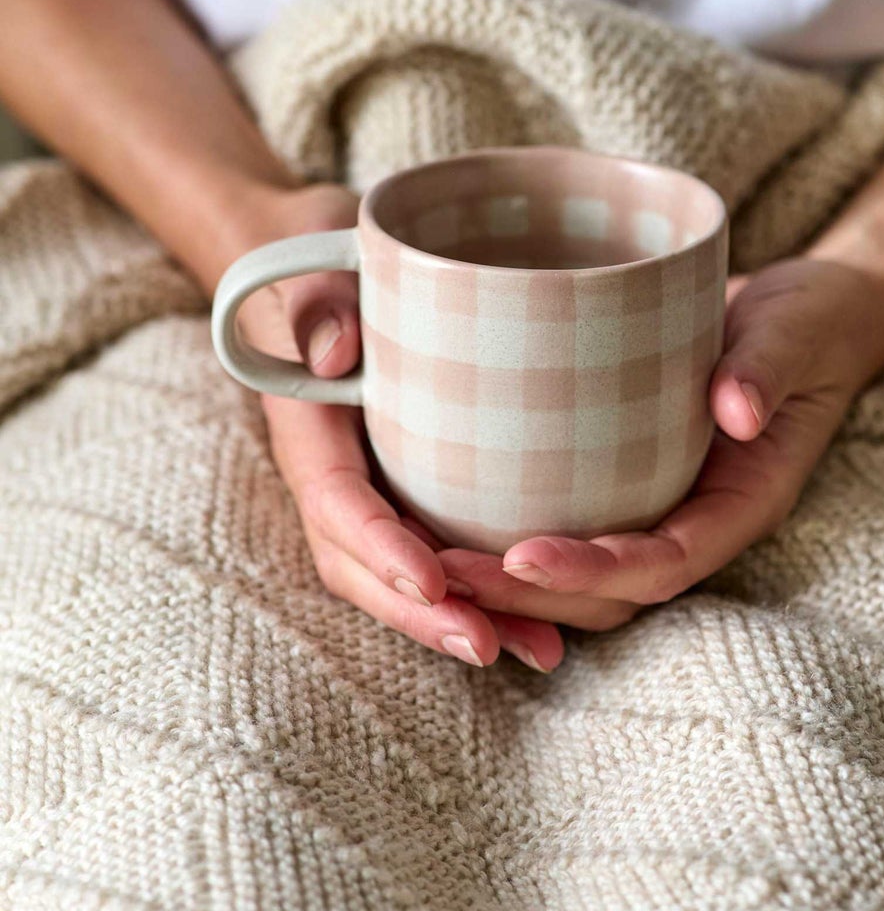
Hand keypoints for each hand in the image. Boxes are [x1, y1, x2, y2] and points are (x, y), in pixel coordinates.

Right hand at [228, 183, 563, 671]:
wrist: (329, 264)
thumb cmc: (327, 258)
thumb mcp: (317, 263)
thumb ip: (317, 301)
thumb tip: (336, 350)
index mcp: (309, 431)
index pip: (338, 500)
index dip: (380, 546)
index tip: (432, 579)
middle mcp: (338, 476)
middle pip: (364, 566)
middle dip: (422, 613)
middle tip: (486, 645)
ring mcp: (375, 492)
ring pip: (404, 577)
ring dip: (463, 620)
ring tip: (534, 652)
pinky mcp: (414, 493)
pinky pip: (441, 558)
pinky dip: (486, 598)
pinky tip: (547, 627)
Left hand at [438, 257, 883, 631]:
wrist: (809, 311)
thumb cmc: (807, 322)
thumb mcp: (796, 332)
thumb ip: (768, 368)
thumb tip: (737, 410)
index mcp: (742, 502)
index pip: (667, 563)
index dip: (595, 572)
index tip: (524, 555)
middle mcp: (696, 518)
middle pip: (609, 591)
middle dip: (527, 593)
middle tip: (442, 570)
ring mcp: (661, 504)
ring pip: (581, 574)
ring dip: (506, 579)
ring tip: (426, 559)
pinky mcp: (628, 478)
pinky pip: (571, 524)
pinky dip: (511, 532)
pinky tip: (445, 512)